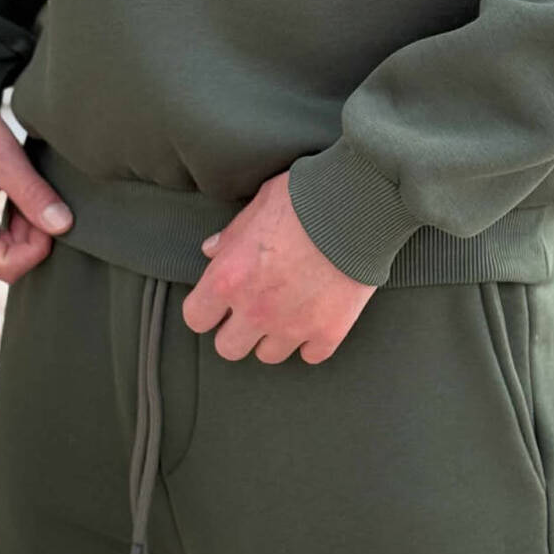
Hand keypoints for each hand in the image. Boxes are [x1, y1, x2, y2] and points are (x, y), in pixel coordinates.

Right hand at [0, 102, 73, 283]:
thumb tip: (64, 226)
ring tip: (32, 192)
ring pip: (8, 250)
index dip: (38, 247)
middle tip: (44, 198)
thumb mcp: (5, 161)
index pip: (8, 266)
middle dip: (35, 236)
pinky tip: (23, 195)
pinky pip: (1, 236)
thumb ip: (33, 195)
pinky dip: (19, 221)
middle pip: (9, 261)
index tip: (51, 214)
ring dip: (28, 227)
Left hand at [183, 169, 376, 364]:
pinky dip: (312, 340)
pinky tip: (316, 317)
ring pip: (268, 355)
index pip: (195, 318)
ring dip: (273, 337)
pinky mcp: (329, 331)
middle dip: (236, 331)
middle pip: (227, 348)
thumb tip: (213, 250)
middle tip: (252, 309)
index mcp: (229, 277)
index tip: (219, 301)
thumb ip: (232, 234)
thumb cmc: (304, 197)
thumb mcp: (258, 205)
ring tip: (286, 312)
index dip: (206, 309)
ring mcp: (293, 326)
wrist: (358, 206)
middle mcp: (255, 310)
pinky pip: (311, 355)